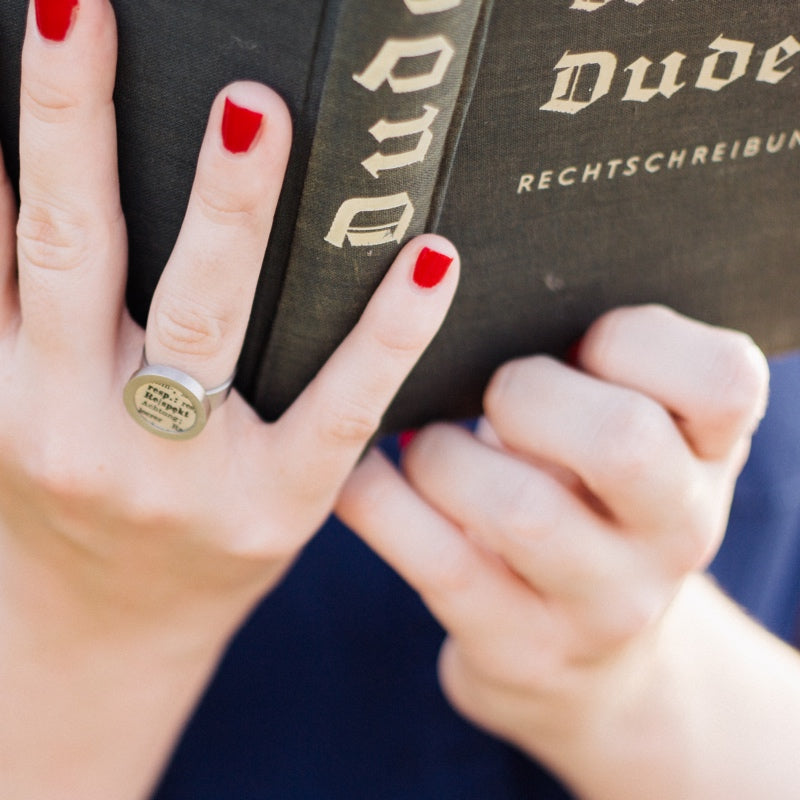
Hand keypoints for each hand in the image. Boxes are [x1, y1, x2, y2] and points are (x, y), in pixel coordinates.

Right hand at [0, 1, 457, 795]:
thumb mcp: (30, 398)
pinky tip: (429, 257)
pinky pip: (337, 409)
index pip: (19, 232)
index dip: (38, 120)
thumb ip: (36, 297)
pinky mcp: (280, 506)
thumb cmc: (75, 491)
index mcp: (18, 389)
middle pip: (86, 255)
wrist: (115, 621)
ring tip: (255, 114)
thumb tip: (41, 166)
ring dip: (228, 214)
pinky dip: (385, 334)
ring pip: (205, 325)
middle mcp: (86, 427)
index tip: (55, 15)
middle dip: (88, 126)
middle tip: (101, 13)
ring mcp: (188, 474)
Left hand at [337, 305, 769, 790]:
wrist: (587, 658)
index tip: (578, 342)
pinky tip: (357, 474)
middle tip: (492, 394)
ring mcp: (603, 603)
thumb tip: (458, 276)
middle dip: (525, 394)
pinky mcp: (521, 645)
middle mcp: (677, 534)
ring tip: (426, 446)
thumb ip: (593, 371)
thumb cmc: (591, 505)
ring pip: (518, 508)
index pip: (719, 380)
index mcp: (710, 458)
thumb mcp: (629, 440)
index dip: (632, 340)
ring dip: (443, 456)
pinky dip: (381, 502)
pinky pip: (437, 561)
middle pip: (619, 439)